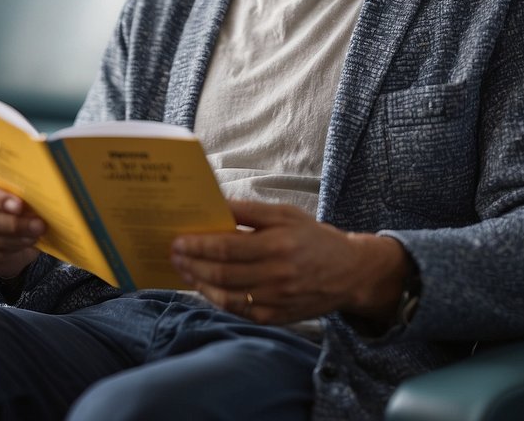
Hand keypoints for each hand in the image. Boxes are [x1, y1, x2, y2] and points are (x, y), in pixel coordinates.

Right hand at [0, 170, 44, 279]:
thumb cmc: (4, 194)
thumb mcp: (6, 184)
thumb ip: (13, 185)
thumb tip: (35, 195)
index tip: (20, 205)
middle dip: (13, 224)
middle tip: (38, 224)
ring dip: (18, 239)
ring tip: (37, 233)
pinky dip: (15, 249)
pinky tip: (30, 243)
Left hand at [169, 199, 408, 324]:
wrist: (349, 273)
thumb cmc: (312, 238)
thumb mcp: (285, 215)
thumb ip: (248, 211)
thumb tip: (214, 205)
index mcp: (278, 245)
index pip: (226, 247)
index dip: (198, 245)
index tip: (178, 241)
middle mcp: (277, 276)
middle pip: (221, 273)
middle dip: (192, 263)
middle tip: (173, 254)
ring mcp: (276, 301)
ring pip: (225, 296)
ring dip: (198, 283)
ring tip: (183, 270)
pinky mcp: (276, 318)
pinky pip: (238, 310)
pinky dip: (216, 299)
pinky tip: (204, 286)